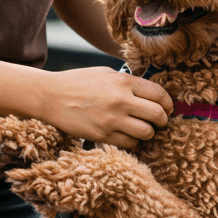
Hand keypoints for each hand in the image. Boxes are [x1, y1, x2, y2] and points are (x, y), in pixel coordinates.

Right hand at [34, 67, 171, 149]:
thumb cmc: (77, 82)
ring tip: (140, 129)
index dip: (168, 104)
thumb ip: (127, 82)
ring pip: (147, 133)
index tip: (167, 109)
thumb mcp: (105, 73)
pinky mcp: (102, 136)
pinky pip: (130, 144)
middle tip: (157, 122)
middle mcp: (121, 100)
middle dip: (162, 120)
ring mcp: (112, 119)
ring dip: (148, 133)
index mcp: (124, 82)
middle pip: (158, 115)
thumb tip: (149, 93)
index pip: (159, 94)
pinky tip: (125, 135)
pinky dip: (132, 142)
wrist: (50, 96)